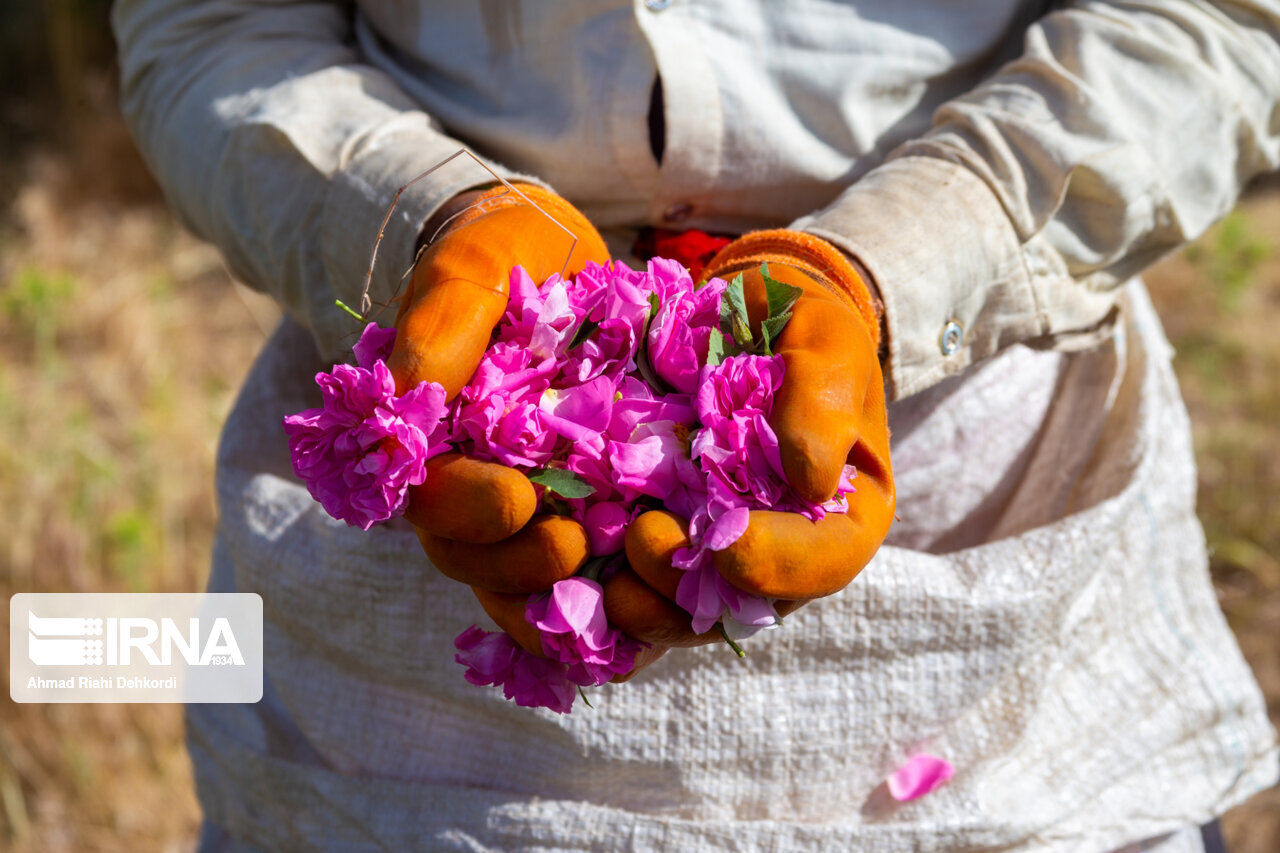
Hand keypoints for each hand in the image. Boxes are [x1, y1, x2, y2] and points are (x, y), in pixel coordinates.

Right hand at [387, 184, 607, 588]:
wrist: (557, 256)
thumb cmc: (502, 256)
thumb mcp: (470, 272)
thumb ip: (438, 328)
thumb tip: (402, 396)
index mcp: (436, 443)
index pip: (435, 500)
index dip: (470, 511)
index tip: (518, 499)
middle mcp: (477, 489)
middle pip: (479, 563)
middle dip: (521, 567)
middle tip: (574, 546)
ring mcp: (535, 509)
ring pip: (534, 590)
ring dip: (573, 606)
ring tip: (628, 596)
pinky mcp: (595, 512)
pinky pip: (595, 583)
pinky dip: (618, 609)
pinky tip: (658, 610)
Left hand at [604, 229, 895, 650]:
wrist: (747, 319)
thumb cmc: (801, 333)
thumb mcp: (828, 347)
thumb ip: (823, 403)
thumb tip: (813, 480)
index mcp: (841, 515)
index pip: (825, 561)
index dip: (780, 565)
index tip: (731, 543)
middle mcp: (781, 551)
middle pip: (742, 602)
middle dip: (688, 589)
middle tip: (642, 541)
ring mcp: (718, 553)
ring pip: (681, 608)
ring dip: (638, 600)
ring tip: (598, 576)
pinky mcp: (664, 539)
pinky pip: (636, 582)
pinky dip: (601, 584)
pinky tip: (564, 569)